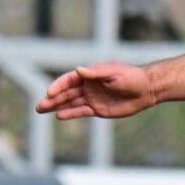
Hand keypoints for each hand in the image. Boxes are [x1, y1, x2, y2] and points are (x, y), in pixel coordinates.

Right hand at [35, 61, 159, 118]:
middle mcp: (88, 86)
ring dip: (56, 106)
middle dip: (52, 99)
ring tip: (41, 110)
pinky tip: (59, 115)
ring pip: (70, 102)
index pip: (69, 79)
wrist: (146, 90)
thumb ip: (96, 73)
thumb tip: (79, 69)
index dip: (58, 86)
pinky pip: (81, 111)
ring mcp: (92, 98)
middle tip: (38, 106)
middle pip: (66, 92)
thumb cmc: (131, 77)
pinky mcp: (98, 109)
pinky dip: (70, 113)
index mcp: (90, 74)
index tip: (49, 92)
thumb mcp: (114, 72)